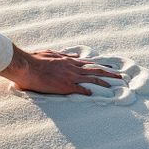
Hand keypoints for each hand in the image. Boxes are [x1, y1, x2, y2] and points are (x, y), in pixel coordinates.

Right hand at [0, 44, 121, 95]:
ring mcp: (70, 76)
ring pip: (91, 79)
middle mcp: (72, 67)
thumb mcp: (51, 53)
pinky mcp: (64, 86)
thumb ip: (63, 55)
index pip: (89, 63)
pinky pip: (79, 89)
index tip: (110, 67)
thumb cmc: (36, 59)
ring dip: (104, 82)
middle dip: (109, 73)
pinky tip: (94, 94)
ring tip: (115, 85)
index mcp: (69, 60)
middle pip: (95, 70)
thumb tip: (72, 55)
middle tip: (121, 76)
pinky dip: (87, 91)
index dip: (101, 65)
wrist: (27, 66)